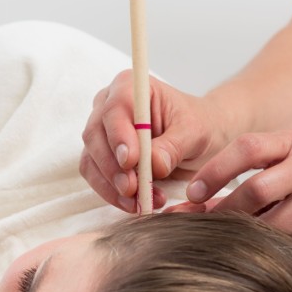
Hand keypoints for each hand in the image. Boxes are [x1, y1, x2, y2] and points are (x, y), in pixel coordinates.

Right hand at [80, 69, 230, 211]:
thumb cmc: (198, 126)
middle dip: (112, 167)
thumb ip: (173, 146)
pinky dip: (111, 194)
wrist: (199, 139)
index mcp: (131, 87)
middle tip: (132, 189)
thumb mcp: (195, 133)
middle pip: (95, 135)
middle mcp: (108, 105)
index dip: (118, 136)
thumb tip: (153, 165)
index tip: (130, 161)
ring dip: (112, 185)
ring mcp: (101, 131)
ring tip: (140, 201)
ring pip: (91, 158)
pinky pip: (95, 176)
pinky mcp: (100, 155)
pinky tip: (134, 203)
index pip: (115, 109)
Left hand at [182, 131, 291, 252]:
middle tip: (204, 226)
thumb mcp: (284, 165)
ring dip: (245, 236)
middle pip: (256, 190)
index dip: (216, 170)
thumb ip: (242, 179)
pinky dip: (270, 249)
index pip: (247, 148)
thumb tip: (187, 208)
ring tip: (229, 241)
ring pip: (270, 224)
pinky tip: (263, 251)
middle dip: (225, 211)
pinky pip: (290, 244)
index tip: (194, 193)